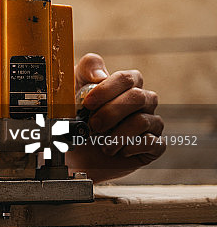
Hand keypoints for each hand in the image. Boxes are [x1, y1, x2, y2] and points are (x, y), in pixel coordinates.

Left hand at [66, 53, 164, 181]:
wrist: (74, 154)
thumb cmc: (74, 119)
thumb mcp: (71, 90)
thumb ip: (85, 72)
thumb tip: (100, 75)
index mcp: (124, 87)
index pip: (128, 78)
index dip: (107, 89)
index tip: (88, 103)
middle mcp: (142, 103)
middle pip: (138, 97)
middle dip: (111, 112)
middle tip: (93, 125)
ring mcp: (150, 123)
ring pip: (143, 120)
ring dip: (117, 134)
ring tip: (101, 143)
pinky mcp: (154, 146)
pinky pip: (153, 143)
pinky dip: (129, 148)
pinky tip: (116, 151)